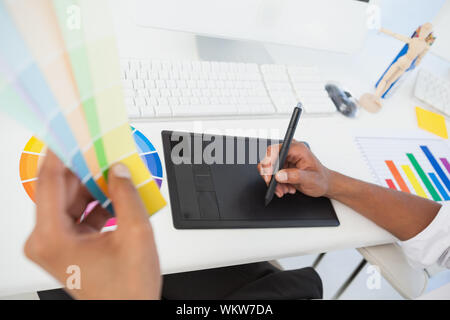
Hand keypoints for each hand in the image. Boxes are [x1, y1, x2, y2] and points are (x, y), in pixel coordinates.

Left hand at [24, 151, 160, 299]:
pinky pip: (78, 212)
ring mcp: (55, 242)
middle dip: (84, 168)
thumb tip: (119, 170)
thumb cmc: (126, 289)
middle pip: (61, 189)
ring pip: (71, 199)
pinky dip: (96, 201)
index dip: (62, 153)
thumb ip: (127, 195)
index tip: (72, 133)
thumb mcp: (135, 234)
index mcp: (52, 238)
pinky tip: (115, 194)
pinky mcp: (66, 243)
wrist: (129, 311)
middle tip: (102, 149)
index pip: (49, 181)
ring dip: (93, 185)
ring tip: (114, 171)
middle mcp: (46, 239)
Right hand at [257, 141, 331, 197]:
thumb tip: (279, 175)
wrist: (324, 184)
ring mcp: (285, 159)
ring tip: (284, 190)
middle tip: (274, 186)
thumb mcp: (310, 179)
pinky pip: (272, 174)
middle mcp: (290, 151)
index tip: (269, 175)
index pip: (276, 150)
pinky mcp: (282, 166)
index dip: (269, 162)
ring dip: (273, 182)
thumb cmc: (321, 179)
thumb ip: (295, 176)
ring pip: (269, 168)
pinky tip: (285, 188)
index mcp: (297, 149)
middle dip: (270, 175)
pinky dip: (276, 184)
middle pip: (269, 159)